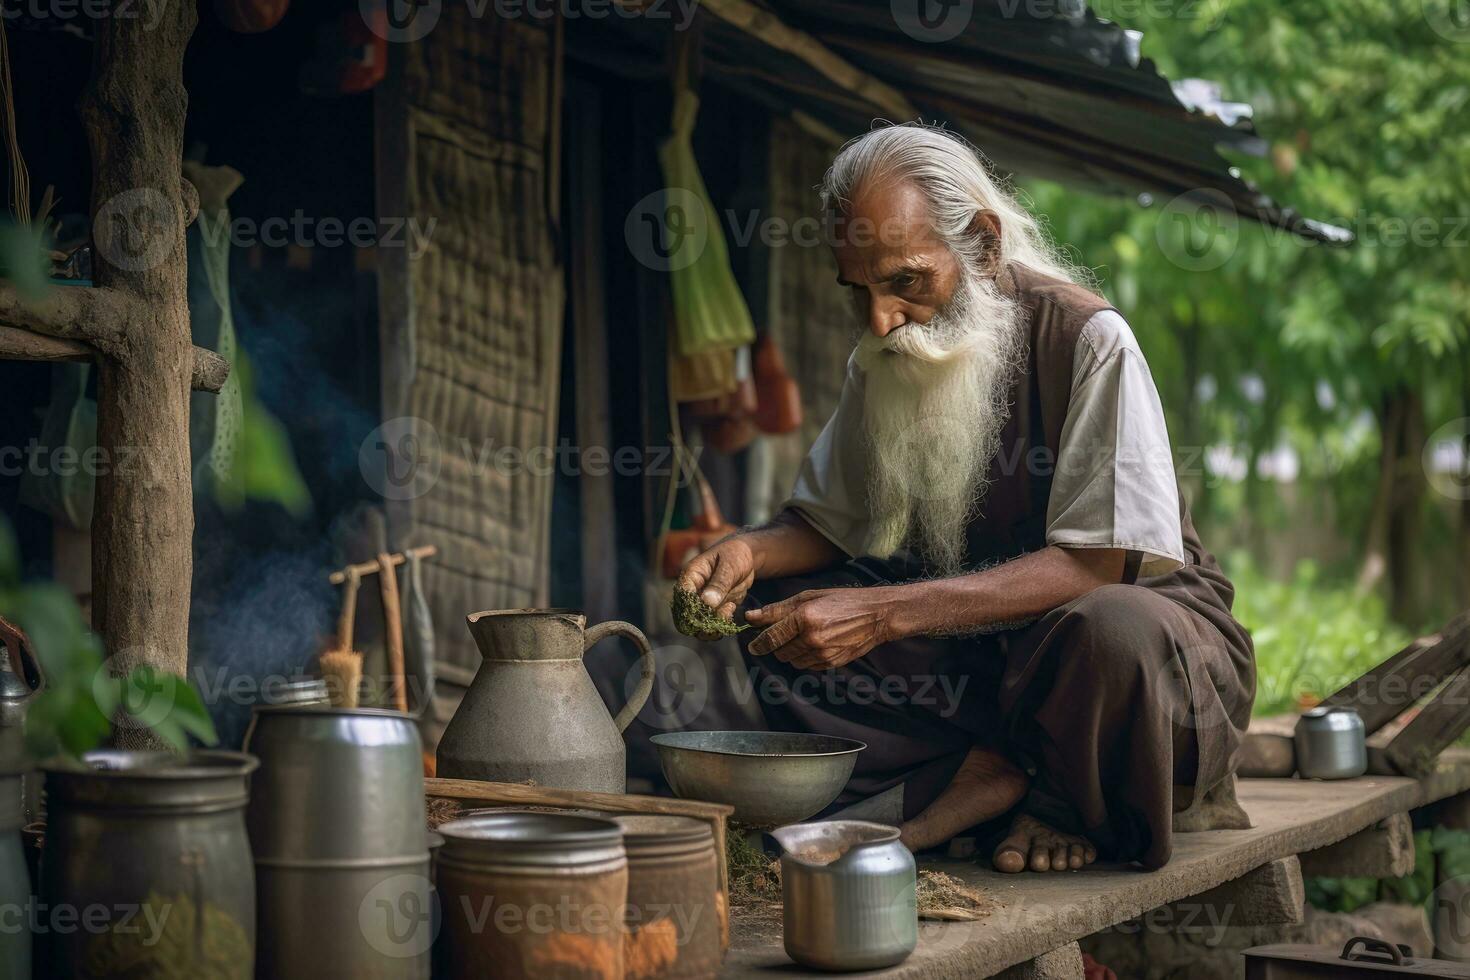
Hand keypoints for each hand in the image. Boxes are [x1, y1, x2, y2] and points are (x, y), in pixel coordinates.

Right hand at [677, 536, 757, 622]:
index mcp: (691, 576)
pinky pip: (714, 624)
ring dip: (715, 623)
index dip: (692, 608)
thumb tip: (707, 602)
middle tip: (724, 612)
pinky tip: (732, 608)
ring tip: (730, 608)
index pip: (682, 597)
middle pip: (687, 616)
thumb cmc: (735, 555)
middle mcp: (693, 592)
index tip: (710, 608)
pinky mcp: (715, 610)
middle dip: (704, 621)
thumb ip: (719, 583)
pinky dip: (723, 623)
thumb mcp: (729, 565)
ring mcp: (703, 603)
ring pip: (701, 624)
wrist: (747, 558)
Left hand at [745, 587, 902, 669]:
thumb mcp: (808, 597)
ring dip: (792, 652)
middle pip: (780, 652)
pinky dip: (806, 657)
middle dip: (777, 645)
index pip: (771, 637)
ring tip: (804, 636)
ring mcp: (823, 653)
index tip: (753, 646)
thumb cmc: (842, 601)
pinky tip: (817, 643)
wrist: (876, 615)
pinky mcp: (831, 663)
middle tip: (784, 634)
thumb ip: (777, 609)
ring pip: (793, 661)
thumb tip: (751, 618)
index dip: (758, 643)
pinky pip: (808, 666)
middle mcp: (812, 638)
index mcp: (804, 618)